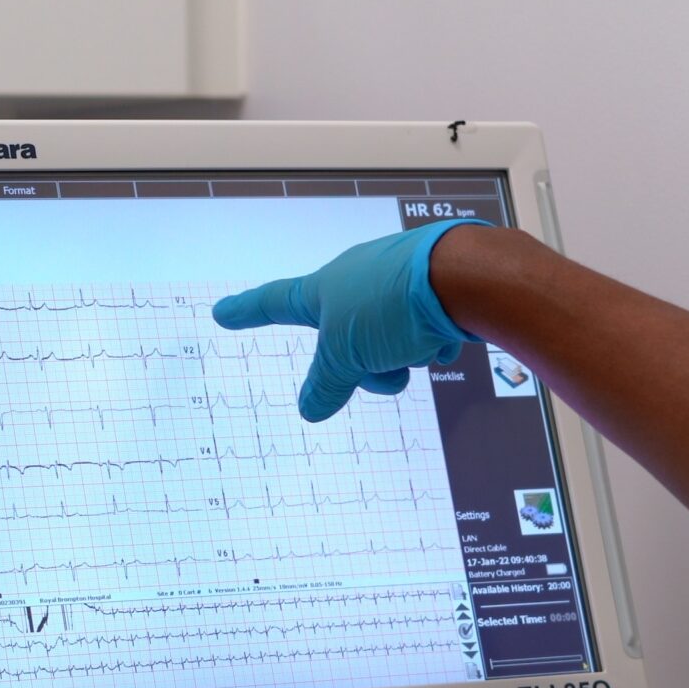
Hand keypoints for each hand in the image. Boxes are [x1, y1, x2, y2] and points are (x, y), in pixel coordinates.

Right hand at [210, 219, 487, 421]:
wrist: (465, 278)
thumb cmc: (395, 303)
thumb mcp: (348, 355)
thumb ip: (326, 384)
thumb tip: (310, 409)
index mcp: (325, 289)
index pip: (275, 303)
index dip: (247, 312)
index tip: (224, 313)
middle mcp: (357, 283)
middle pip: (343, 343)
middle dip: (362, 367)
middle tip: (380, 369)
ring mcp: (394, 286)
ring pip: (385, 346)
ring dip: (398, 361)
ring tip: (416, 352)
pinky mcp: (431, 293)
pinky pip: (420, 337)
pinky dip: (428, 347)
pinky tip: (443, 342)